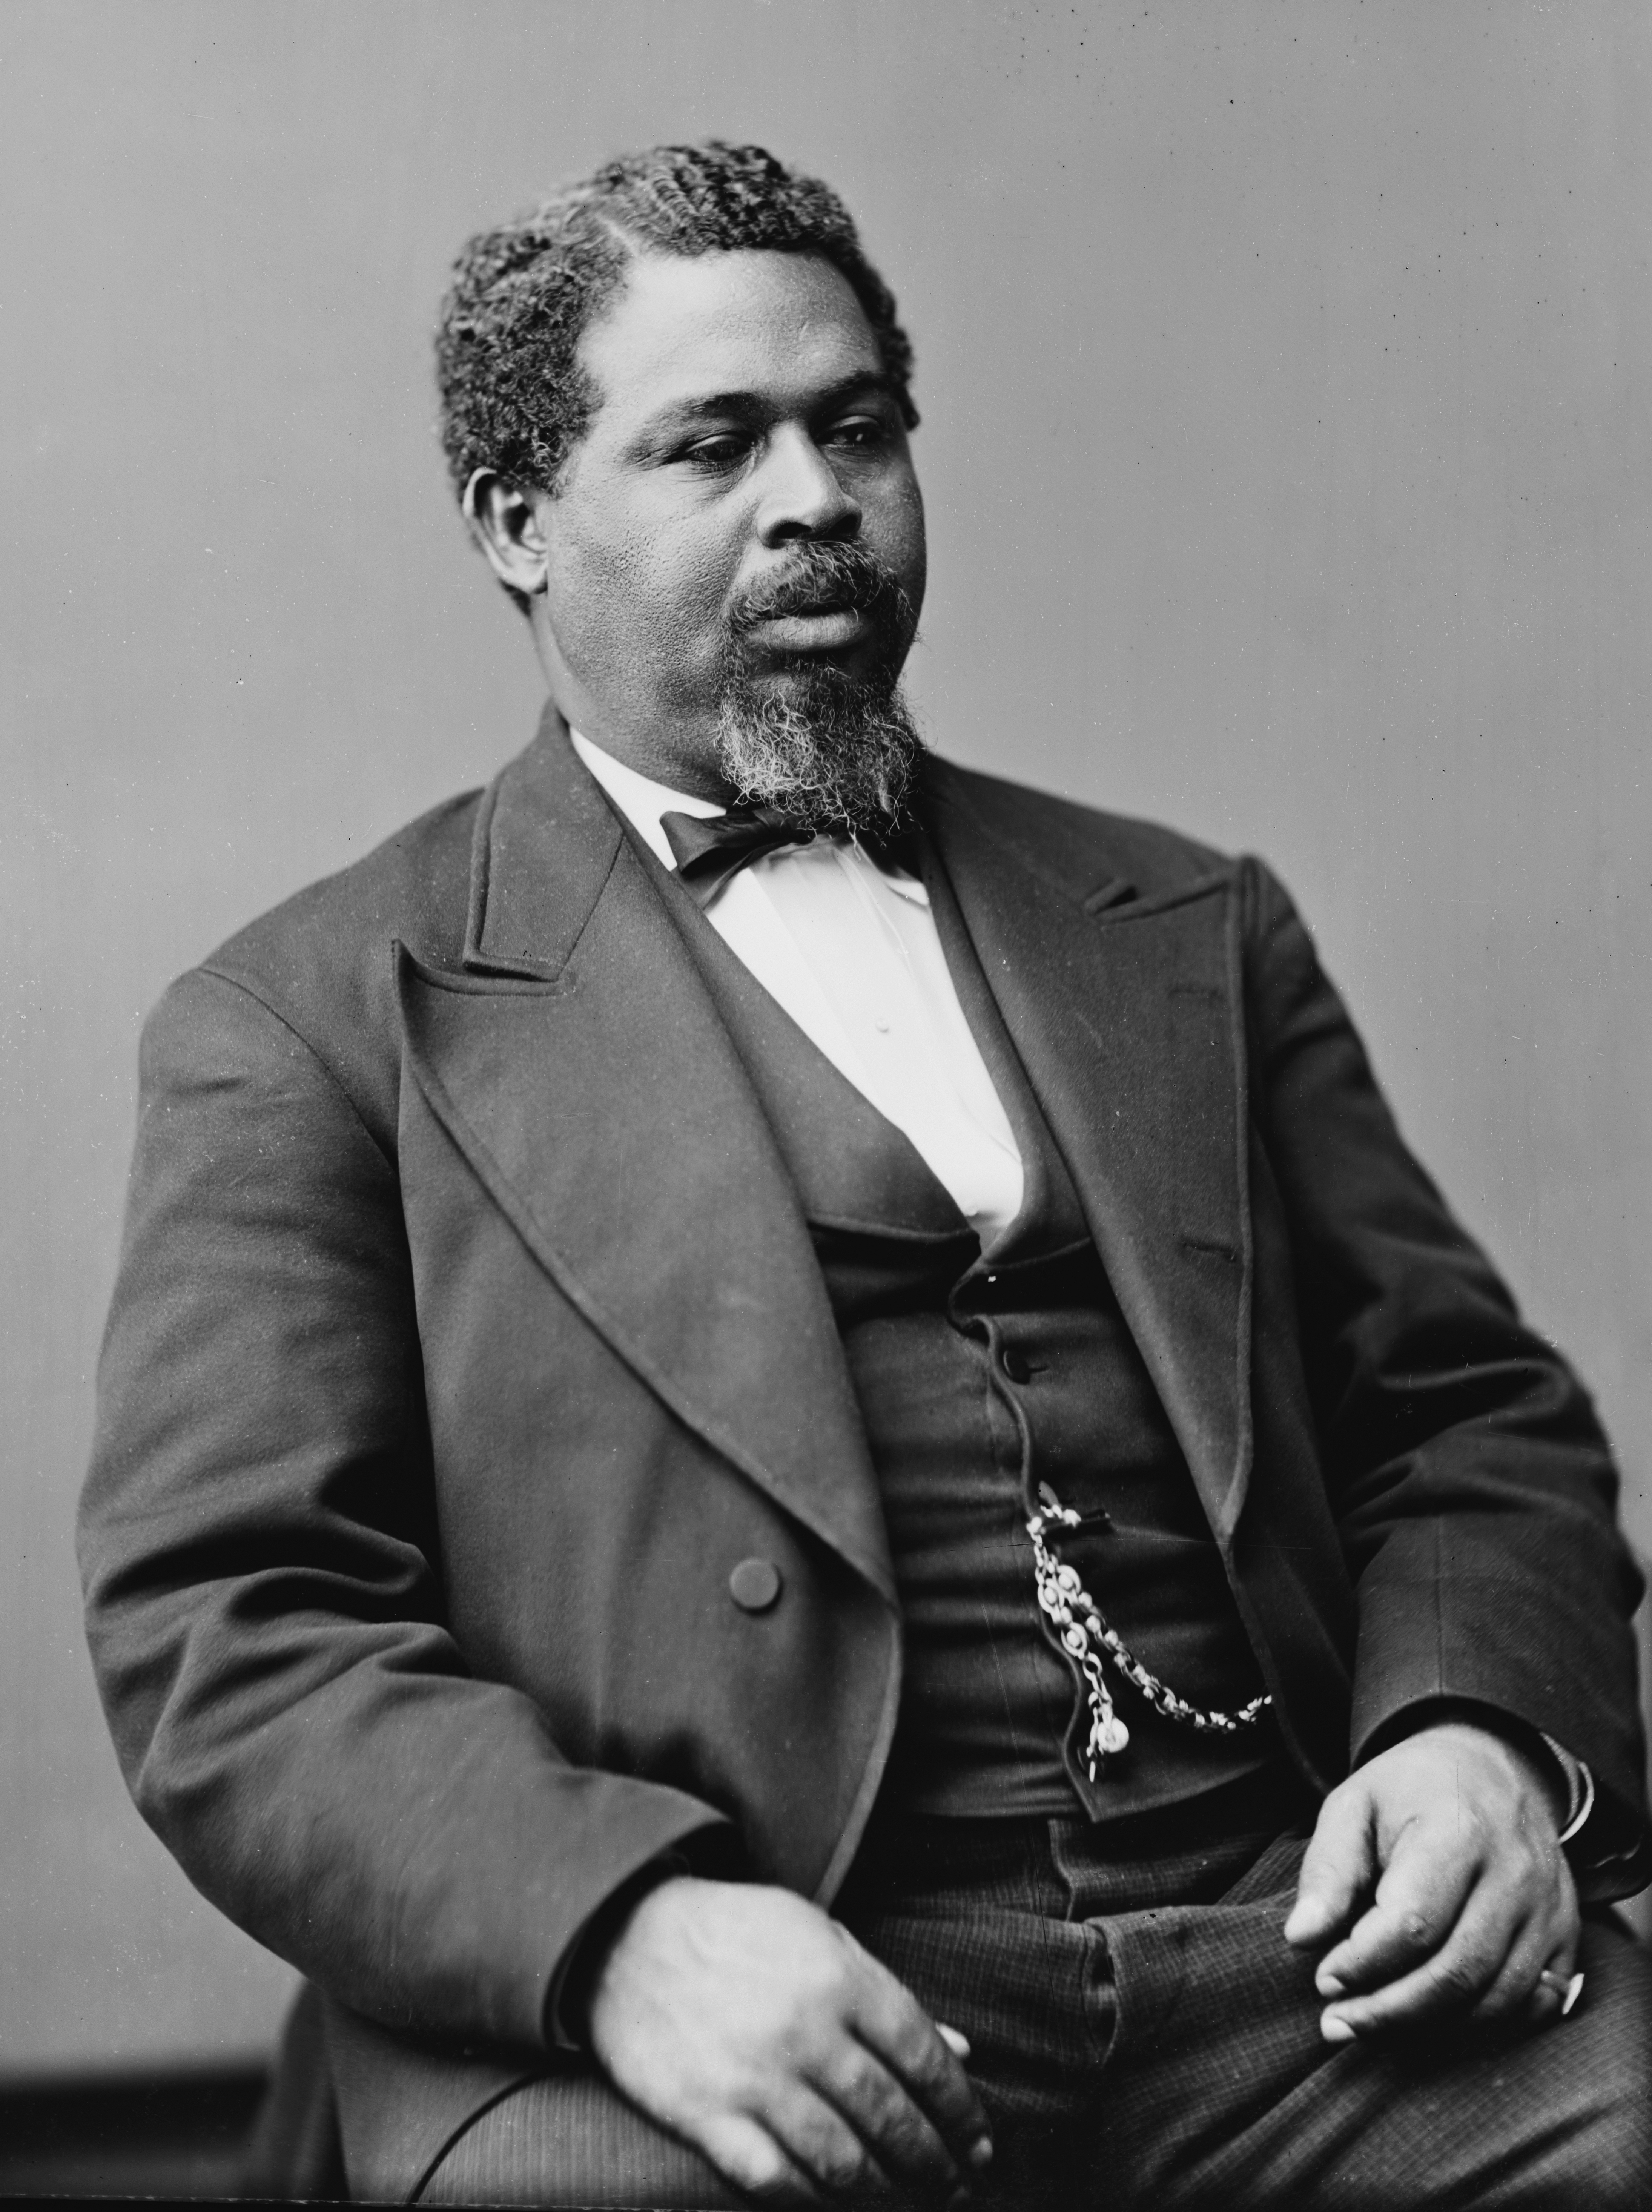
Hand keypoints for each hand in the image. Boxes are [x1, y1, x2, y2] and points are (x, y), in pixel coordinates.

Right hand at [586, 1874, 992, 2204]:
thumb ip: (888, 1993)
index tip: (980, 2142)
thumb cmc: (736, 1931)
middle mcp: (803, 2033)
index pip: (922, 2056)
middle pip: (890, 2115)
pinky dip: (813, 2200)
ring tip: (911, 2199)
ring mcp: (753, 2079)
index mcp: (838, 1979)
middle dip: (934, 2159)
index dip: (960, 2108)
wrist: (627, 1937)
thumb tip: (960, 2050)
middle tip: (956, 2185)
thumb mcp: (820, 1936)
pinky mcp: (707, 2116)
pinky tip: (837, 2203)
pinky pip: (774, 2178)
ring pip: (841, 2159)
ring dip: (885, 2189)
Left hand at [1283, 1719, 1579, 2041]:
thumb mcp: (1353, 1806)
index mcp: (1459, 1830)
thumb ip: (1327, 1870)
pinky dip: (1482, 2025)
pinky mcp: (1567, 1934)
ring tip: (1374, 2025)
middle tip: (1339, 2022)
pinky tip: (1435, 2019)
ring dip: (1429, 2027)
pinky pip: (1534, 2004)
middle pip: (1457, 1971)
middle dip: (1390, 2010)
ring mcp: (1549, 1908)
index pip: (1412, 1923)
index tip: (1324, 1978)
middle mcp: (1515, 1873)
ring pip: (1496, 1999)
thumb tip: (1301, 1937)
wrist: (1490, 1767)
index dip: (1363, 1962)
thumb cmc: (1410, 1791)